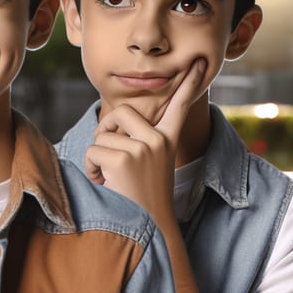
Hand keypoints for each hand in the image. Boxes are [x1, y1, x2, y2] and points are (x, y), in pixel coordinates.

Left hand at [84, 59, 204, 223]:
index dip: (189, 84)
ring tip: (110, 177)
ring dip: (97, 156)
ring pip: (102, 136)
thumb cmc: (141, 197)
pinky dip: (91, 167)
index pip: (179, 106)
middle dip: (106, 128)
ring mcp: (143, 148)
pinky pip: (93, 151)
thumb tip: (110, 124)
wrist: (149, 229)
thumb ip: (137, 141)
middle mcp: (159, 140)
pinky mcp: (125, 159)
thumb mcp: (147, 164)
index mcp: (168, 140)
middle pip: (121, 112)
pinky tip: (104, 183)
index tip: (201, 63)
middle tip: (107, 152)